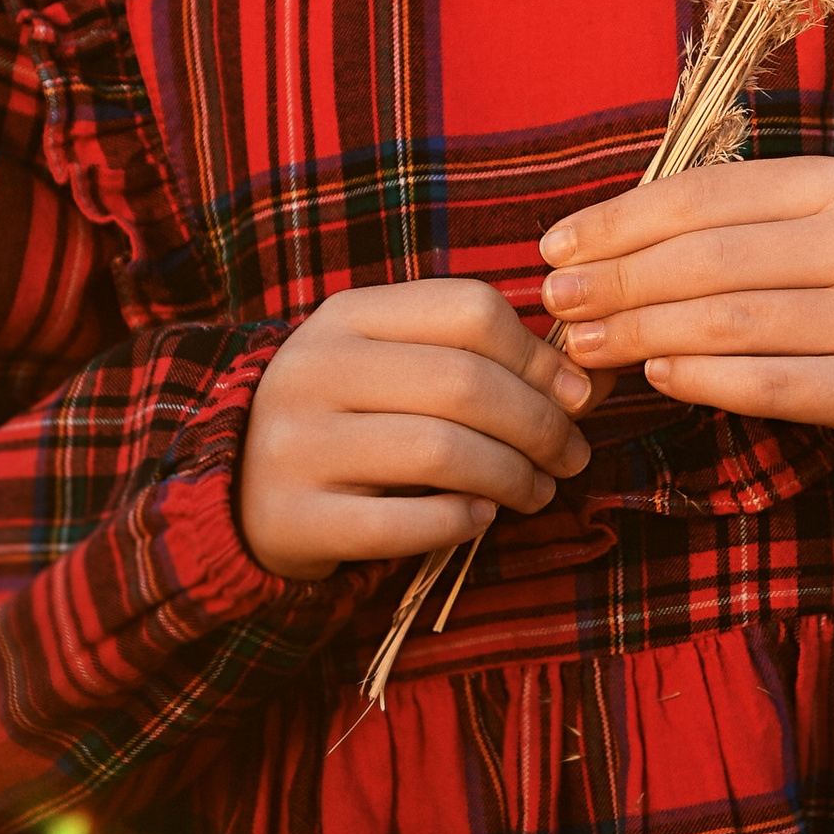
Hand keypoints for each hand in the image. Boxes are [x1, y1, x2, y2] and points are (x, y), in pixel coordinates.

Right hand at [239, 279, 593, 578]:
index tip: (576, 394)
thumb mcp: (400, 369)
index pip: (469, 310)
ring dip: (512, 476)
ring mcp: (295, 445)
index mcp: (346, 316)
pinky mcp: (292, 518)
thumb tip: (592, 383)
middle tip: (571, 455)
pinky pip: (398, 524)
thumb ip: (484, 363)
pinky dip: (457, 521)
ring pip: (439, 452)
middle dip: (540, 424)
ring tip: (537, 491)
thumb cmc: (351, 420)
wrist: (240, 490)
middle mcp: (313, 370)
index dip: (540, 355)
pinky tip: (481, 517)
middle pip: (463, 383)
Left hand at [539, 157, 833, 481]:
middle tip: (554, 302)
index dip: (619, 220)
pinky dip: (700, 379)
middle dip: (615, 280)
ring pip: (729, 321)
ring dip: (639, 332)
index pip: (707, 194)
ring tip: (582, 347)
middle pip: (708, 258)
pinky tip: (654, 375)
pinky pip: (768, 384)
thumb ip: (734, 233)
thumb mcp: (824, 239)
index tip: (554, 246)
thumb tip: (597, 247)